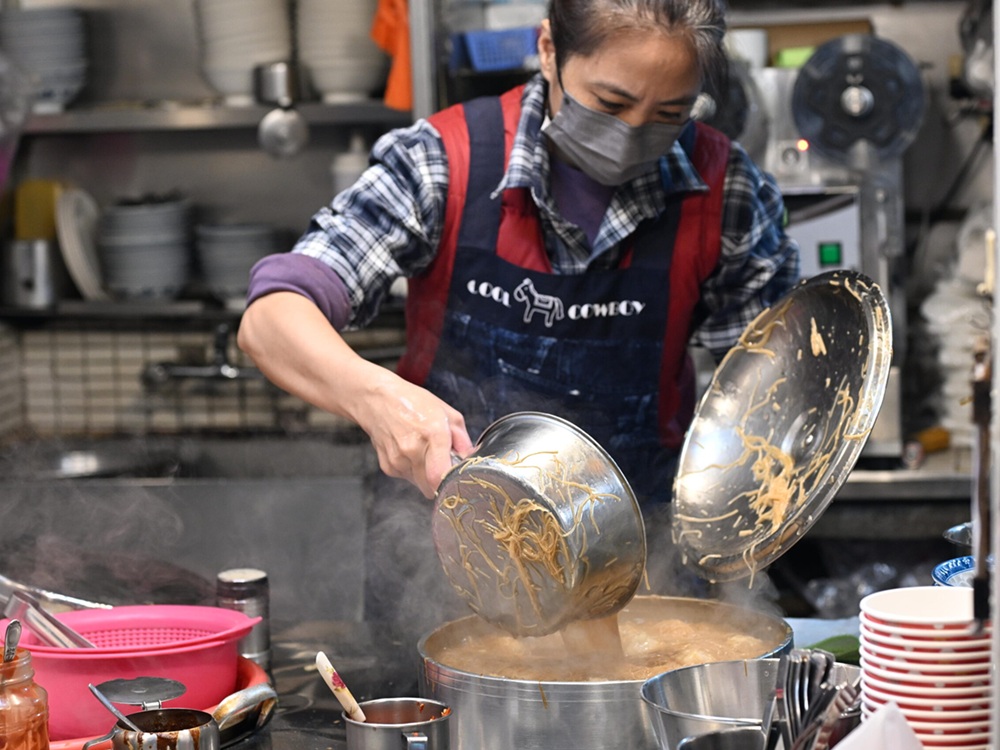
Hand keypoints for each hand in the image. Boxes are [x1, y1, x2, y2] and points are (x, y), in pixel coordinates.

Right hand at [356, 372, 473, 498]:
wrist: (376, 399)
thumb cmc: (412, 402)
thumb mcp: (446, 412)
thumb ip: (462, 439)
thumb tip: (470, 458)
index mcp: (433, 434)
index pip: (440, 476)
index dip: (450, 484)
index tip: (456, 480)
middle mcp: (413, 450)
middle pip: (431, 487)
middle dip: (440, 481)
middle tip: (442, 465)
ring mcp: (398, 460)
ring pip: (419, 484)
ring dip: (425, 475)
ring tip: (423, 453)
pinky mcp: (388, 466)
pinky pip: (407, 478)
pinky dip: (412, 470)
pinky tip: (410, 452)